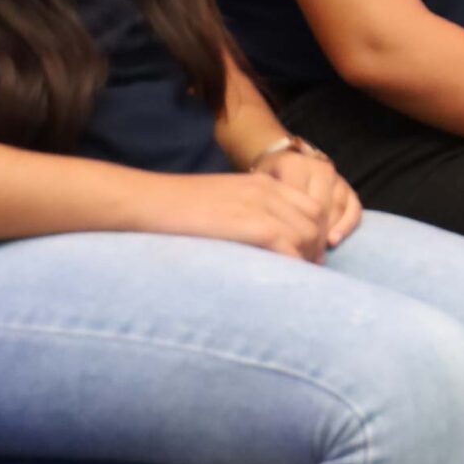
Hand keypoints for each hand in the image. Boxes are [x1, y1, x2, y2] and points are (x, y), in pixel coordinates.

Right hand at [146, 173, 328, 262]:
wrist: (147, 202)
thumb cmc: (176, 209)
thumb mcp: (223, 203)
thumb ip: (247, 215)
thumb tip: (264, 244)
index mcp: (263, 182)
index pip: (312, 207)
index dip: (315, 234)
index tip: (307, 257)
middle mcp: (268, 190)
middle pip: (315, 221)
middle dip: (315, 249)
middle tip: (306, 274)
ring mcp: (260, 205)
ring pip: (306, 235)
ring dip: (306, 259)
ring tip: (296, 281)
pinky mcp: (251, 224)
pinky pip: (288, 247)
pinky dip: (291, 265)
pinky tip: (283, 280)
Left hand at [260, 149, 361, 247]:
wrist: (282, 161)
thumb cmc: (266, 180)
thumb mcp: (258, 186)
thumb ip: (262, 205)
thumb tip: (265, 237)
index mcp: (294, 165)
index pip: (296, 202)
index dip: (291, 229)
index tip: (283, 250)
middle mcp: (319, 168)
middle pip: (318, 207)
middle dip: (310, 236)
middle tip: (299, 258)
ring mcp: (336, 177)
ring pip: (336, 208)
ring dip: (325, 234)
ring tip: (312, 255)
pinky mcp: (348, 188)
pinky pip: (353, 208)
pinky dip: (346, 226)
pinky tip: (333, 242)